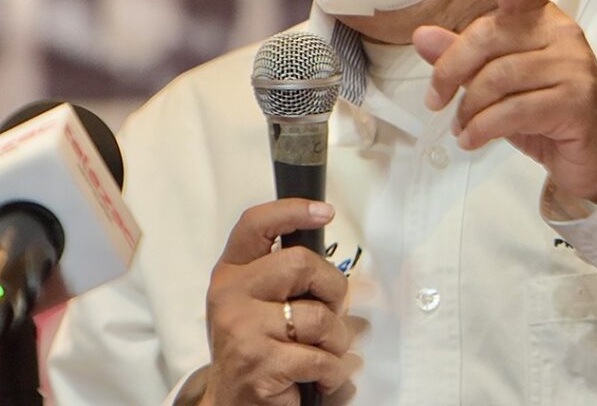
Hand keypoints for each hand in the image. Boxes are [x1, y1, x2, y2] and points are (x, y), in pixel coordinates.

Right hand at [203, 199, 351, 405]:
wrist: (230, 404)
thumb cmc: (254, 347)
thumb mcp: (261, 304)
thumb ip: (298, 282)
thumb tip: (365, 283)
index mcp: (231, 272)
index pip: (256, 224)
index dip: (292, 211)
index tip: (325, 212)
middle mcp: (231, 294)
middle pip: (301, 264)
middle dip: (333, 288)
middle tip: (335, 310)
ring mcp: (243, 328)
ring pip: (318, 316)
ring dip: (336, 339)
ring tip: (327, 351)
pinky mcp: (260, 363)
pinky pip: (319, 357)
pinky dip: (333, 371)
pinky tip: (322, 377)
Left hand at [414, 0, 596, 203]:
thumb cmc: (545, 110)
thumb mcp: (498, 83)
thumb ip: (463, 57)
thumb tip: (421, 36)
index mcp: (540, 17)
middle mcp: (559, 32)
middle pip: (488, 36)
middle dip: (451, 70)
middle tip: (434, 101)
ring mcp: (571, 65)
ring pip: (497, 77)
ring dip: (468, 108)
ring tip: (460, 127)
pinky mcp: (576, 100)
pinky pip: (513, 110)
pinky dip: (482, 128)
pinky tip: (471, 139)